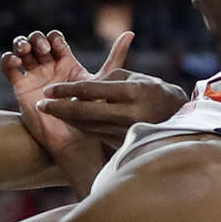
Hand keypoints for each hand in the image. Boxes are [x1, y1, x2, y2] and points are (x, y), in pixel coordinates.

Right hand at [2, 29, 132, 157]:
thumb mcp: (103, 80)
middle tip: (43, 50)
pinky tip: (15, 61)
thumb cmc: (90, 113)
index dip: (54, 38)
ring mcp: (33, 76)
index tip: (57, 47)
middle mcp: (49, 67)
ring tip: (26, 51)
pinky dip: (8, 60)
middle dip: (38, 40)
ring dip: (22, 44)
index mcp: (66, 62)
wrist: (72, 140)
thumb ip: (114, 57)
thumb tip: (131, 33)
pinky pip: (9, 68)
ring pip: (22, 50)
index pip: (55, 39)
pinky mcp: (20, 87)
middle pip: (37, 41)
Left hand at [39, 68, 187, 148]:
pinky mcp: (123, 143)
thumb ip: (109, 78)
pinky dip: (78, 126)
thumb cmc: (156, 93)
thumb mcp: (137, 78)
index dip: (67, 90)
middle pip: (84, 112)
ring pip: (87, 125)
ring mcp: (126, 131)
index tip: (50, 89)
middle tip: (40, 104)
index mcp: (133, 92)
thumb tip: (82, 85)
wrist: (180, 121)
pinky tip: (67, 120)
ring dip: (65, 119)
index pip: (92, 91)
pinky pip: (94, 133)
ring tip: (48, 110)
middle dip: (59, 109)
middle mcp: (129, 114)